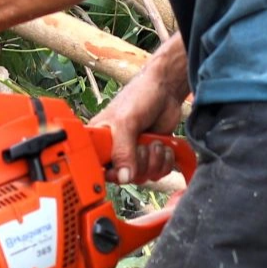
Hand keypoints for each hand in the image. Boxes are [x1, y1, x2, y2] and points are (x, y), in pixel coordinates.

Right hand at [94, 68, 184, 184]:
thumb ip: (122, 150)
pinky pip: (158, 173)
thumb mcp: (126, 122)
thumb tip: (123, 177)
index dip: (112, 173)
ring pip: (144, 176)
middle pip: (125, 177)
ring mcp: (135, 155)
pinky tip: (164, 146)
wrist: (166, 90)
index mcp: (100, 141)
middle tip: (142, 145)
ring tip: (155, 142)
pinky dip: (165, 161)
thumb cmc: (139, 96)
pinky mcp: (152, 156)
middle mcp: (115, 150)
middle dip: (140, 163)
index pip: (99, 170)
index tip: (122, 168)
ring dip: (155, 161)